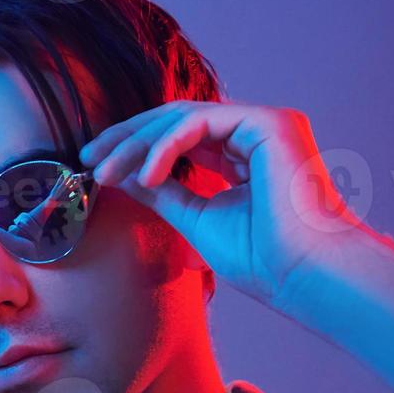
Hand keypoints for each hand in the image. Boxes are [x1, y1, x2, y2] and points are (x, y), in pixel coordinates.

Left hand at [80, 100, 368, 306]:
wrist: (305, 275)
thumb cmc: (263, 259)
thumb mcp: (195, 218)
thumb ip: (164, 192)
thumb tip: (124, 174)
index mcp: (244, 155)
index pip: (180, 138)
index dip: (136, 148)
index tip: (96, 167)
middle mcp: (256, 133)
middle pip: (176, 120)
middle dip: (128, 137)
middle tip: (88, 156)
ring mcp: (266, 123)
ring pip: (184, 117)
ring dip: (138, 143)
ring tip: (105, 172)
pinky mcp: (270, 122)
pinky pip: (201, 123)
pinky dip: (166, 146)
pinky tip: (146, 176)